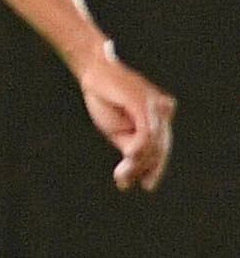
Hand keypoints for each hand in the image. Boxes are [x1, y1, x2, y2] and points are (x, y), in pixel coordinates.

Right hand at [76, 46, 173, 192]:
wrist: (93, 71)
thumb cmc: (103, 96)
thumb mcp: (117, 127)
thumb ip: (130, 143)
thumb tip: (136, 161)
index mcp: (160, 116)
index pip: (161, 147)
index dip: (154, 168)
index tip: (145, 186)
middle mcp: (163, 110)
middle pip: (160, 148)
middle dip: (144, 168)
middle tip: (124, 183)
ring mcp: (155, 106)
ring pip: (154, 143)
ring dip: (137, 162)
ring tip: (121, 176)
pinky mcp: (143, 103)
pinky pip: (146, 131)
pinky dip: (139, 147)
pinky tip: (128, 157)